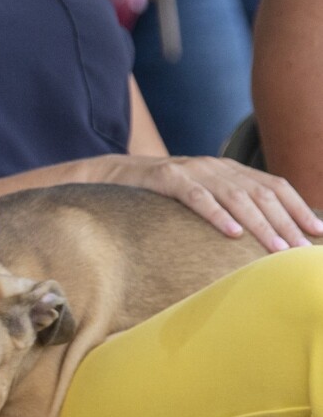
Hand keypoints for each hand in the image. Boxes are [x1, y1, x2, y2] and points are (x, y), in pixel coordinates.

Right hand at [103, 154, 322, 250]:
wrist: (114, 175)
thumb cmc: (163, 193)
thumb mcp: (202, 193)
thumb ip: (230, 204)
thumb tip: (268, 234)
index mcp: (226, 168)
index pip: (273, 185)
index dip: (298, 207)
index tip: (317, 232)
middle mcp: (213, 165)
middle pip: (260, 193)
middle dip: (285, 222)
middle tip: (300, 251)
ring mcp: (190, 170)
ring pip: (234, 196)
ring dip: (260, 224)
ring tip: (277, 248)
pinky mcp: (165, 178)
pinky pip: (196, 197)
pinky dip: (217, 214)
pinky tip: (232, 233)